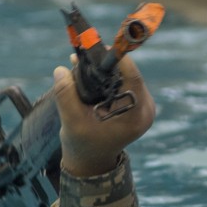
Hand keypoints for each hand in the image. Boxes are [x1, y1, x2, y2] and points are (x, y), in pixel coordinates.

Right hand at [53, 55, 154, 176]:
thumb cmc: (83, 144)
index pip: (133, 77)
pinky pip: (123, 82)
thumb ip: (66, 95)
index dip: (117, 58)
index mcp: (136, 116)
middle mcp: (145, 109)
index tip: (98, 46)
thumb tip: (61, 69)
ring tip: (82, 64)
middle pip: (129, 74)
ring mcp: (143, 106)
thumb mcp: (72, 121)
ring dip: (105, 69)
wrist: (92, 160)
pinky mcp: (136, 103)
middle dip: (106, 63)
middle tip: (84, 54)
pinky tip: (88, 73)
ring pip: (125, 76)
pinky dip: (107, 77)